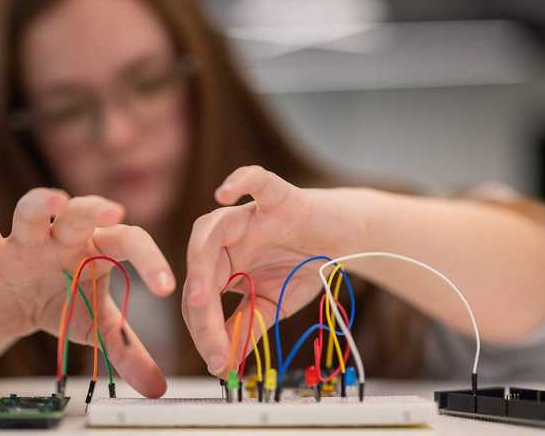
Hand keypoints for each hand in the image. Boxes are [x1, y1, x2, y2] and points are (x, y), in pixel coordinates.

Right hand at [0, 155, 174, 396]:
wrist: (10, 313)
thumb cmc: (61, 305)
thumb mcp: (92, 328)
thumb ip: (124, 351)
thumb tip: (158, 387)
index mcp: (95, 249)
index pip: (126, 242)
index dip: (149, 259)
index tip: (166, 287)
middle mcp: (63, 237)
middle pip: (81, 215)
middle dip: (95, 211)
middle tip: (115, 212)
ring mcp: (25, 240)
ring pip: (33, 211)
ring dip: (43, 204)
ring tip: (56, 201)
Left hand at [182, 165, 365, 375]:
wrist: (346, 239)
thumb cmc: (304, 266)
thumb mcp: (272, 304)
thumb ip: (247, 328)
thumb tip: (223, 364)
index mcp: (220, 263)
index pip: (200, 297)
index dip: (205, 332)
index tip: (218, 364)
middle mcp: (226, 237)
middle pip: (198, 265)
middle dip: (200, 307)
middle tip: (209, 341)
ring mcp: (249, 215)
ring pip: (210, 228)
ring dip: (201, 262)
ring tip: (203, 298)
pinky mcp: (279, 197)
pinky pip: (255, 180)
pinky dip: (239, 181)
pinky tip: (224, 193)